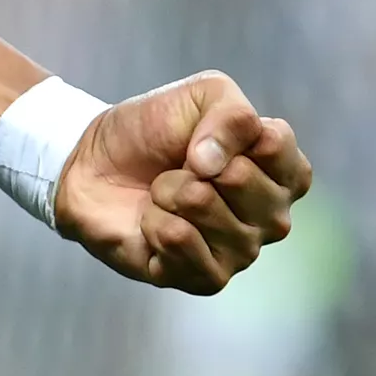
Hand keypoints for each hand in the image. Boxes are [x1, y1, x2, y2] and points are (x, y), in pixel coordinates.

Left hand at [50, 69, 310, 294]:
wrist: (94, 166)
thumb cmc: (155, 131)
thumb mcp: (201, 95)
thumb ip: (230, 115)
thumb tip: (216, 166)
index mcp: (281, 171)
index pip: (277, 145)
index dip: (228, 130)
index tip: (202, 132)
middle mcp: (271, 216)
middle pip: (242, 178)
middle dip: (191, 163)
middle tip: (178, 166)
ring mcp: (242, 251)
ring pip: (207, 208)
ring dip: (168, 191)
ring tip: (161, 193)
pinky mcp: (207, 279)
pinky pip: (182, 242)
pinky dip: (154, 222)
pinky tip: (152, 223)